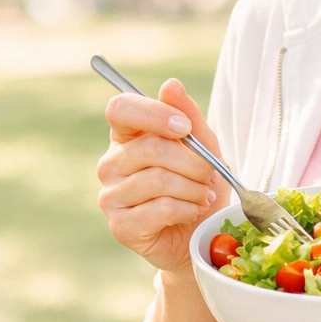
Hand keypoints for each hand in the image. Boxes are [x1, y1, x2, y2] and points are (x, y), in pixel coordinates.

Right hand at [96, 78, 227, 272]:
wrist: (200, 237)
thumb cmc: (199, 186)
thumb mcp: (205, 148)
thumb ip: (190, 117)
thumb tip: (171, 84)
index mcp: (127, 136)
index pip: (120, 108)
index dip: (153, 114)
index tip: (184, 128)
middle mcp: (111, 163)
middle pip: (150, 147)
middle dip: (193, 162)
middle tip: (209, 175)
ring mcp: (111, 196)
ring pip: (158, 179)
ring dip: (193, 189)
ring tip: (203, 196)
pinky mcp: (121, 226)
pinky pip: (160, 208)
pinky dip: (187, 209)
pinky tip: (191, 212)